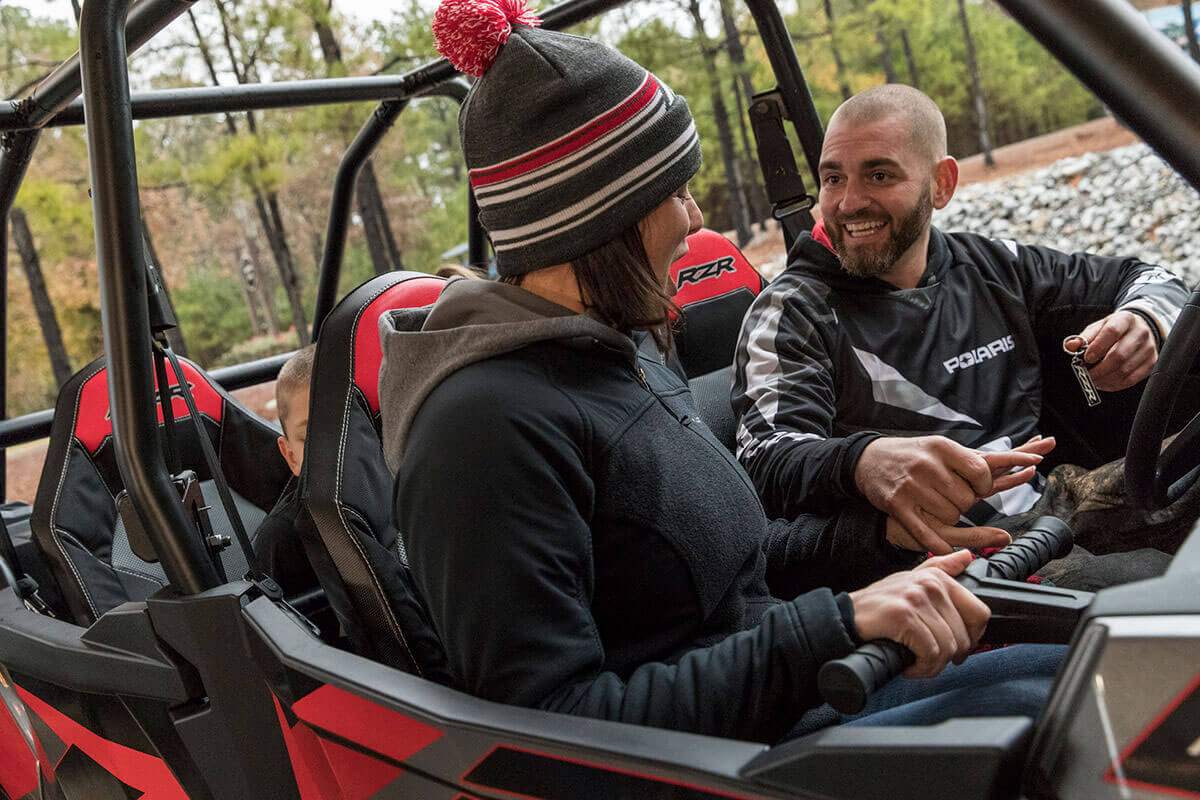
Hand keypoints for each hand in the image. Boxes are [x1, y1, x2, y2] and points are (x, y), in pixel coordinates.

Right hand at [849, 550, 989, 677]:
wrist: (845, 617)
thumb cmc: (879, 605)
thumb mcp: (910, 580)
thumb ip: (940, 568)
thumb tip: (966, 556)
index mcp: (937, 577)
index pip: (979, 613)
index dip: (972, 638)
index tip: (956, 648)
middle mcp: (930, 584)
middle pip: (964, 637)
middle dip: (948, 657)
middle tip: (929, 659)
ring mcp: (916, 599)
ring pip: (948, 648)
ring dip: (933, 665)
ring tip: (917, 663)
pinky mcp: (904, 617)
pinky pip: (930, 653)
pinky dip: (921, 668)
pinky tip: (909, 665)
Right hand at [856, 436, 1042, 553]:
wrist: (868, 459)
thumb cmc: (912, 455)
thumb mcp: (943, 447)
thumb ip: (980, 459)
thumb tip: (1030, 461)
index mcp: (943, 448)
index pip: (982, 471)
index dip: (988, 483)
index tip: (982, 487)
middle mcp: (928, 465)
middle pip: (968, 499)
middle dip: (965, 502)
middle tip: (951, 496)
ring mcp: (912, 486)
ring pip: (951, 516)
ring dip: (948, 518)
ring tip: (933, 505)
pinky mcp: (897, 505)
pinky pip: (926, 534)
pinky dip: (939, 546)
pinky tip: (947, 552)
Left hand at [1064, 310, 1156, 391]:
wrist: (1138, 330)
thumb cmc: (1114, 330)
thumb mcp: (1098, 328)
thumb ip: (1084, 337)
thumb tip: (1070, 346)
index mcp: (1125, 319)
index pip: (1112, 332)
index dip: (1098, 347)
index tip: (1086, 358)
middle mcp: (1141, 333)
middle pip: (1119, 355)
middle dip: (1099, 369)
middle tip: (1086, 374)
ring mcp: (1149, 349)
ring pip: (1125, 370)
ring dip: (1104, 379)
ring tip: (1093, 380)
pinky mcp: (1151, 363)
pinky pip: (1131, 379)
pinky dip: (1114, 384)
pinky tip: (1104, 383)